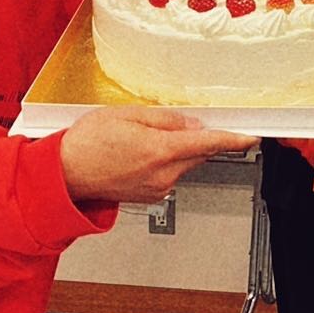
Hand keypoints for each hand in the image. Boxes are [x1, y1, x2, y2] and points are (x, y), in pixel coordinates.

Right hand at [60, 106, 256, 202]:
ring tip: (141, 138)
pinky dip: (164, 162)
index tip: (250, 136)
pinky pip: (169, 174)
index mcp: (160, 151)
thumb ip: (165, 119)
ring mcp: (157, 189)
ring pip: (183, 163)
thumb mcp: (127, 116)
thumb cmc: (86, 144)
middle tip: (171, 124)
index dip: (234, 139)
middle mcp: (163, 175)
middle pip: (198, 153)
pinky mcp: (150, 196)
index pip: (209, 144)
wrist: (62, 175)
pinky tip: (139, 153)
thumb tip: (191, 124)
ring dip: (175, 149)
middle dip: (194, 137)